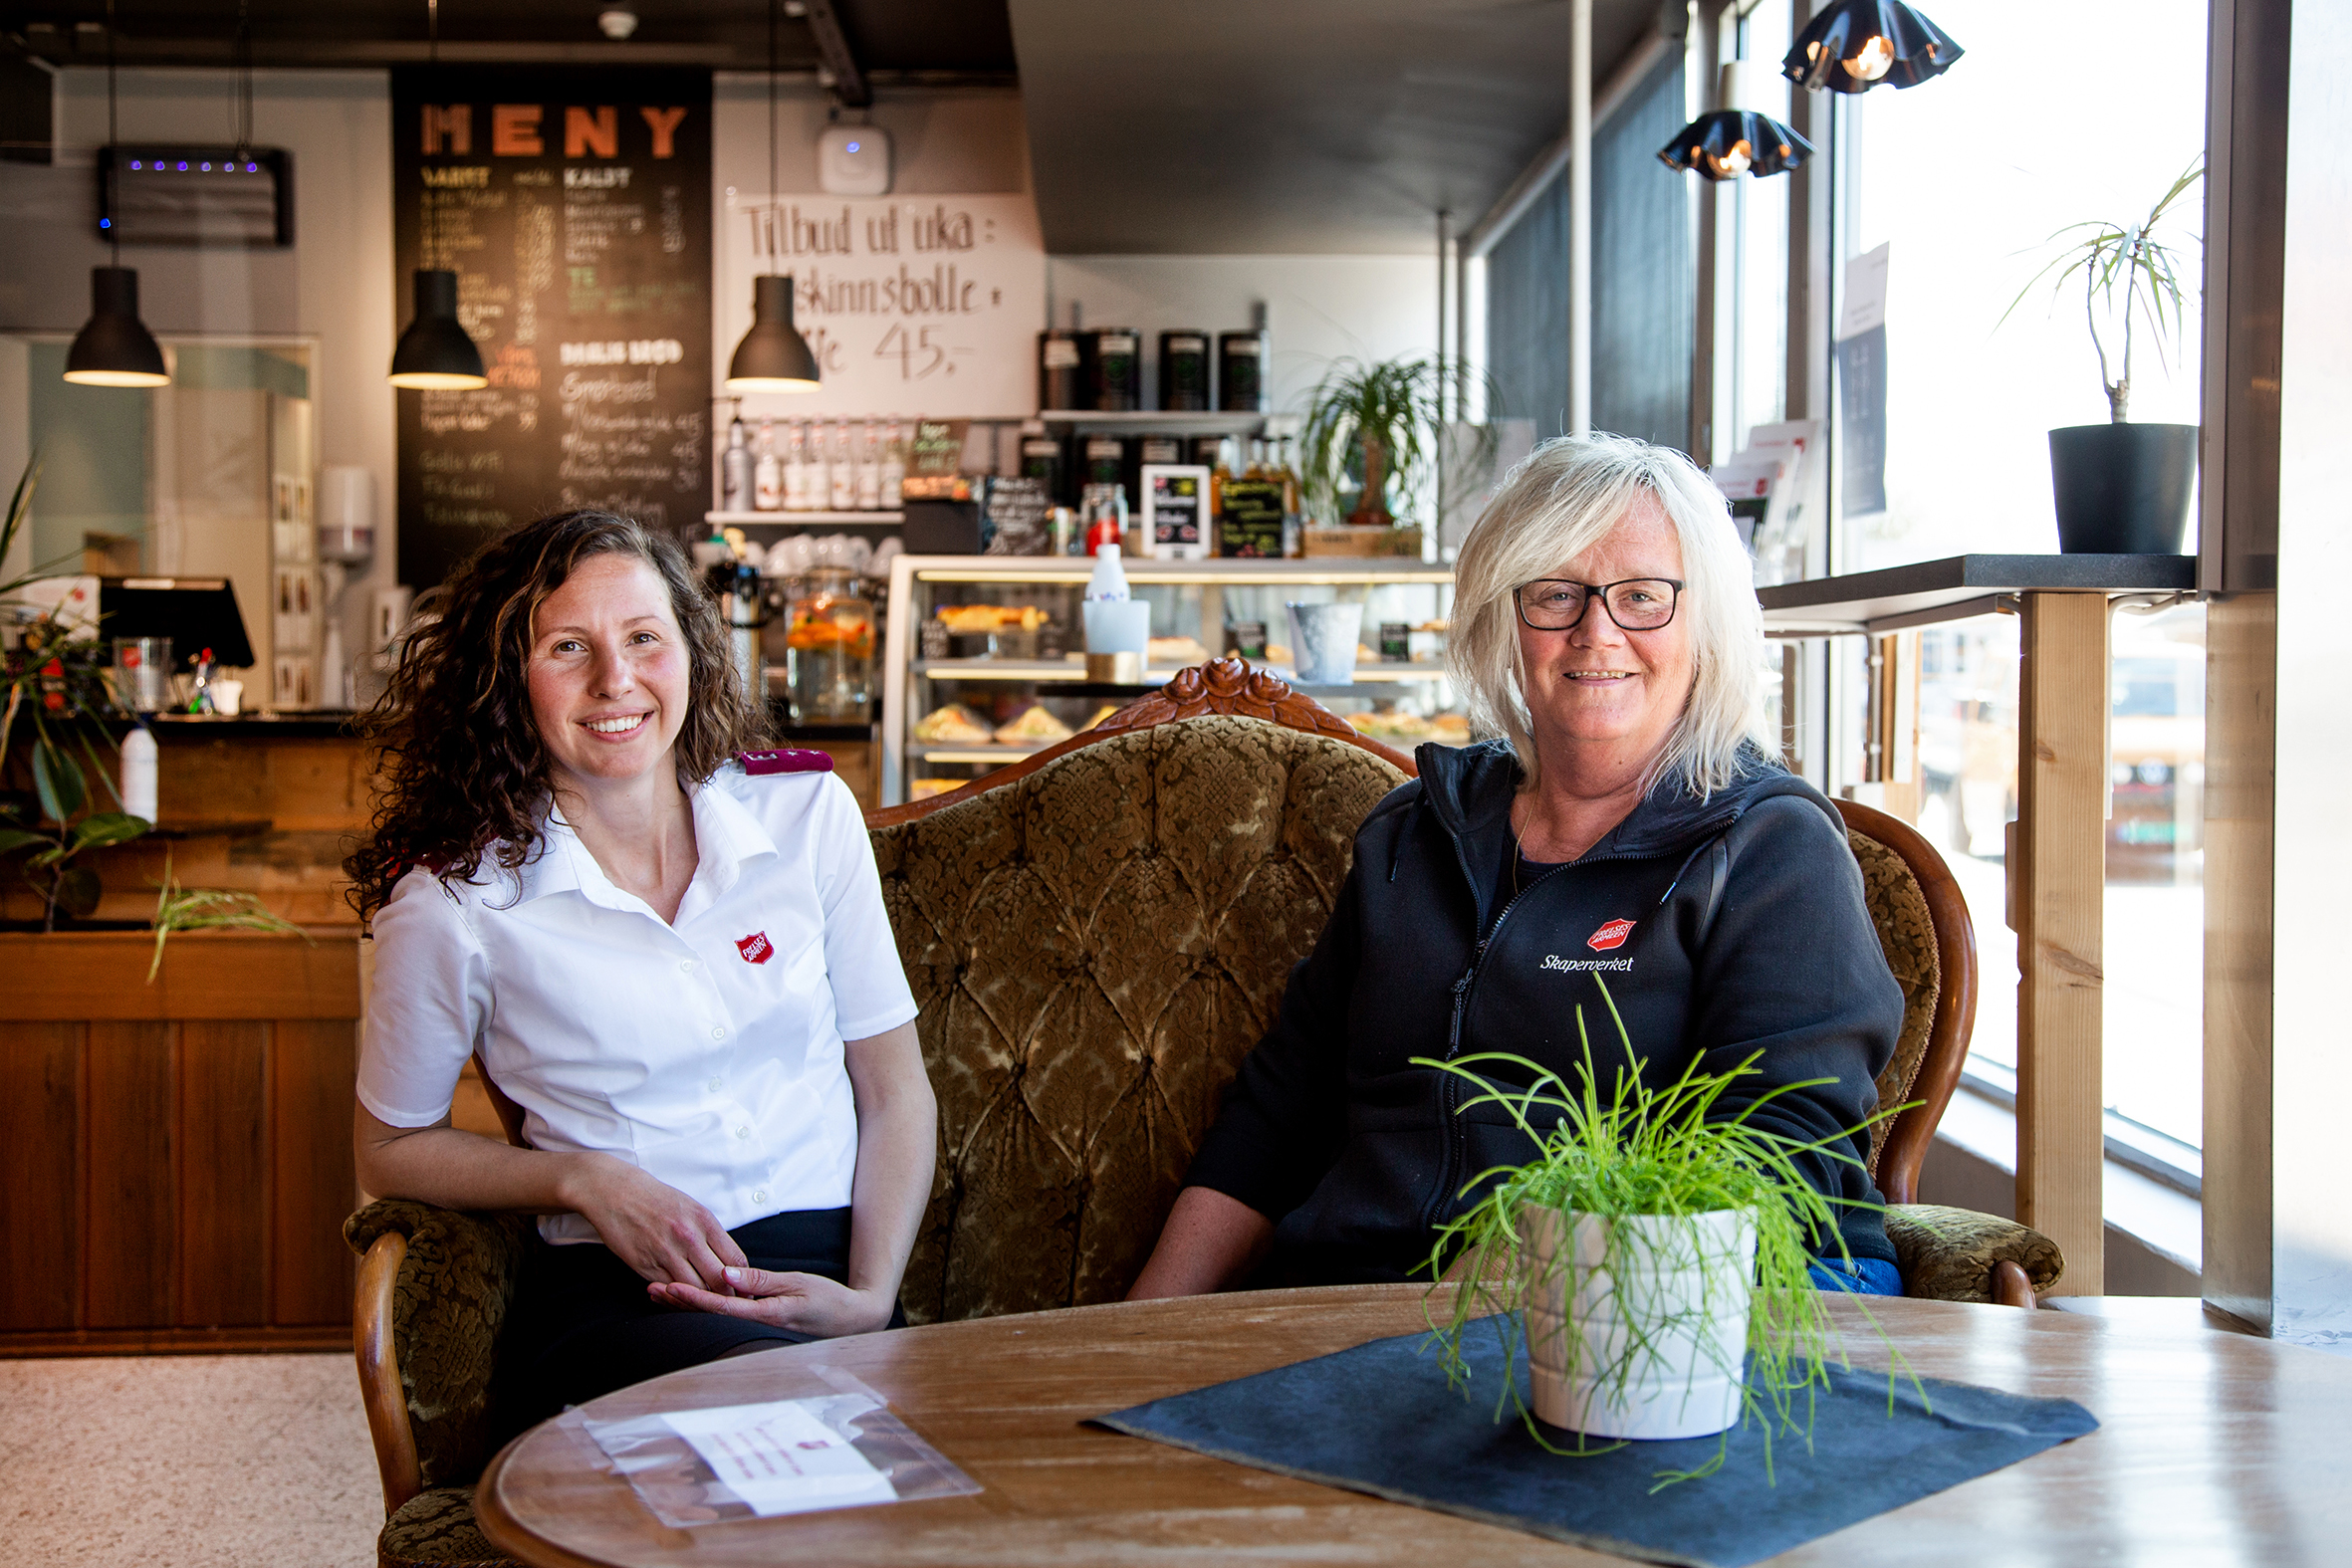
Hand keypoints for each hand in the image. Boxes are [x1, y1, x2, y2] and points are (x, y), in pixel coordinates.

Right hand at [559, 1153, 747, 1290]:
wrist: (615, 1192)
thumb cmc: (654, 1199)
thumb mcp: (691, 1208)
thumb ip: (709, 1234)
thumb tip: (727, 1263)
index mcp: (704, 1221)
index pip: (736, 1260)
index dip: (742, 1280)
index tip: (741, 1288)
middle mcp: (689, 1238)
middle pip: (720, 1281)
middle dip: (726, 1296)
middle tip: (728, 1304)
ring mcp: (667, 1253)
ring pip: (695, 1291)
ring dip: (701, 1300)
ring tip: (704, 1304)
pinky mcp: (646, 1266)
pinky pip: (669, 1290)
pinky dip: (677, 1297)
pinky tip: (679, 1297)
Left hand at [647, 1267, 895, 1337]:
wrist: (850, 1322)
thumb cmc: (828, 1300)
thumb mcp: (798, 1282)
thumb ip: (761, 1280)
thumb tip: (726, 1274)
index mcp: (766, 1315)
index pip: (721, 1307)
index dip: (693, 1297)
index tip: (669, 1287)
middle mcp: (756, 1327)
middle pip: (709, 1317)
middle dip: (679, 1303)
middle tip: (651, 1287)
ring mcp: (756, 1330)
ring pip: (713, 1320)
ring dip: (685, 1307)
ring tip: (659, 1293)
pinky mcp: (759, 1327)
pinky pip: (726, 1318)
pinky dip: (704, 1308)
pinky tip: (688, 1301)